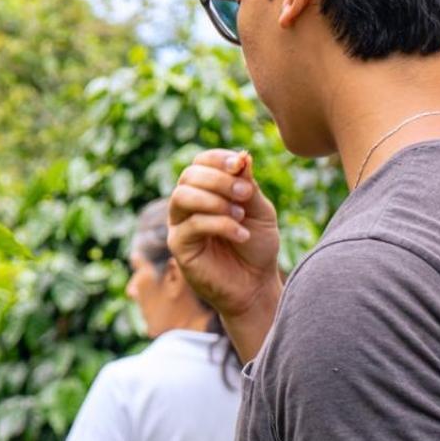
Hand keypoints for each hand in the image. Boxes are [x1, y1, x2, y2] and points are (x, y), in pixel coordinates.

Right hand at [168, 149, 282, 357]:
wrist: (256, 284)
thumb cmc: (257, 247)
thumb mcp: (259, 211)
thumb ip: (248, 185)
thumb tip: (242, 156)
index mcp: (206, 191)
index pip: (200, 162)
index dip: (217, 159)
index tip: (240, 164)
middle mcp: (188, 205)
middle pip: (189, 176)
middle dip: (219, 180)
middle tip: (246, 193)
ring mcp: (180, 225)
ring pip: (182, 197)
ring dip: (215, 200)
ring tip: (240, 215)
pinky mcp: (179, 247)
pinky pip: (192, 225)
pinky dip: (220, 224)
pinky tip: (241, 234)